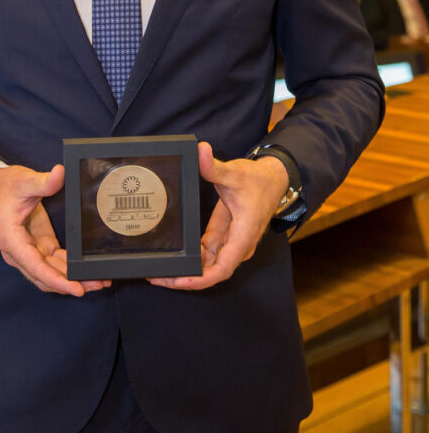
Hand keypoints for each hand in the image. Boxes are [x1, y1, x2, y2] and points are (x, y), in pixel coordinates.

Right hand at [0, 163, 110, 296]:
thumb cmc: (3, 188)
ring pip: (51, 273)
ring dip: (72, 279)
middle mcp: (19, 252)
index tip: (76, 288)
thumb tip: (61, 173)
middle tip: (99, 283)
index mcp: (12, 240)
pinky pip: (53, 263)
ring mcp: (29, 251)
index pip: (36, 267)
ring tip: (98, 280)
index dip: (57, 280)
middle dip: (72, 283)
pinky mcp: (38, 245)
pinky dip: (68, 269)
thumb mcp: (23, 181)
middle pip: (46, 276)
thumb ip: (43, 181)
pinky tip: (84, 270)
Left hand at [148, 141, 288, 291]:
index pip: (220, 270)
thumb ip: (213, 166)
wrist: (273, 178)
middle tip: (158, 277)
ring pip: (209, 264)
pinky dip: (194, 257)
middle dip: (186, 278)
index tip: (178, 282)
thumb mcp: (234, 173)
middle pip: (211, 272)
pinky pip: (209, 253)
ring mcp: (232, 242)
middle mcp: (238, 245)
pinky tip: (177, 257)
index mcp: (242, 237)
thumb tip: (200, 151)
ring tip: (162, 271)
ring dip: (189, 270)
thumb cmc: (258, 180)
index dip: (198, 280)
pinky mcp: (227, 235)